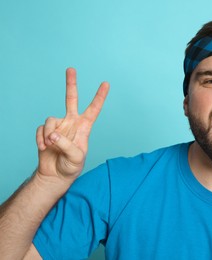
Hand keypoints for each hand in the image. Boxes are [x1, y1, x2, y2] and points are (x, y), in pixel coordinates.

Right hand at [35, 68, 108, 184]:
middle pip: (71, 99)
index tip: (106, 83)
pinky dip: (40, 139)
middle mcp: (71, 123)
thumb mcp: (76, 158)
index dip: (99, 97)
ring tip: (50, 146)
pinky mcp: (46, 131)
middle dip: (71, 84)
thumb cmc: (71, 166)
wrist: (55, 175)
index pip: (94, 109)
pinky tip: (43, 148)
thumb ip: (67, 145)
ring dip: (49, 133)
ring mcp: (58, 126)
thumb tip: (54, 134)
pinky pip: (41, 129)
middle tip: (71, 69)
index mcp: (84, 128)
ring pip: (51, 120)